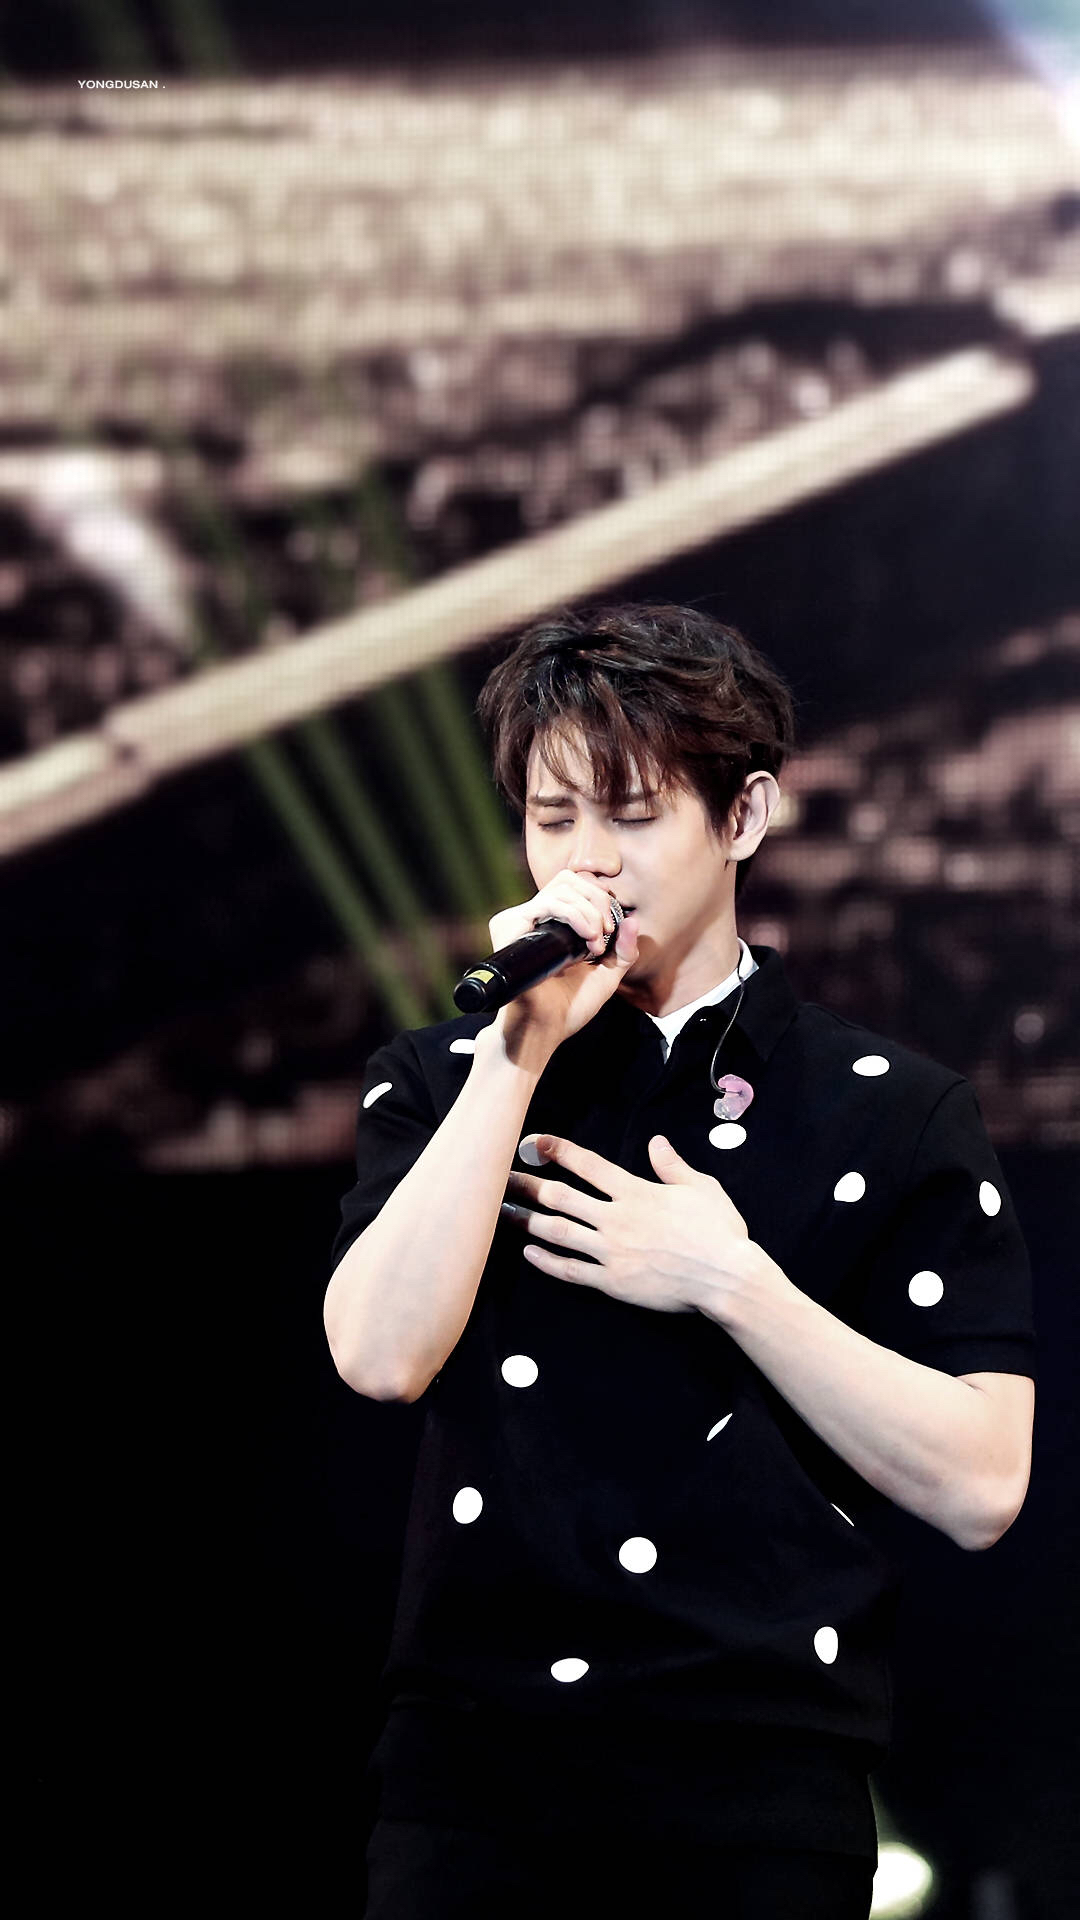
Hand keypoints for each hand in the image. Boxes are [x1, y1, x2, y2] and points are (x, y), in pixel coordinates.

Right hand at [480, 871, 638, 1064]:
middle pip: (571, 879)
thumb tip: (633, 920)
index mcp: (557, 925)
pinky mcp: (511, 924)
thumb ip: (623, 950)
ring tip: (595, 942)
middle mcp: (538, 918)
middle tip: (605, 934)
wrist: (545, 1028)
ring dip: (589, 911)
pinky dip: (574, 914)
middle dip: (598, 901)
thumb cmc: (570, 1007)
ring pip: (561, 887)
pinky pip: (547, 901)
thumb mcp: (607, 976)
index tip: (611, 930)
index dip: (600, 898)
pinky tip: (586, 938)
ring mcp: (523, 919)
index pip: (578, 886)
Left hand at [502, 1132, 755, 1317]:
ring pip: (559, 1232)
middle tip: (501, 1179)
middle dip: (528, 1185)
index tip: (535, 1143)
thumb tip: (656, 1143)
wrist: (726, 1277)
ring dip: (528, 1221)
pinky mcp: (613, 1281)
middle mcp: (617, 1218)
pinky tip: (530, 1252)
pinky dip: (547, 1261)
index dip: (558, 1151)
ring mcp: (612, 1251)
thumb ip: (673, 1166)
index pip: (588, 1165)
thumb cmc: (719, 1232)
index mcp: (636, 1192)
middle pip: (561, 1197)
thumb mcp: (702, 1188)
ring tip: (503, 1213)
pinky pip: (572, 1270)